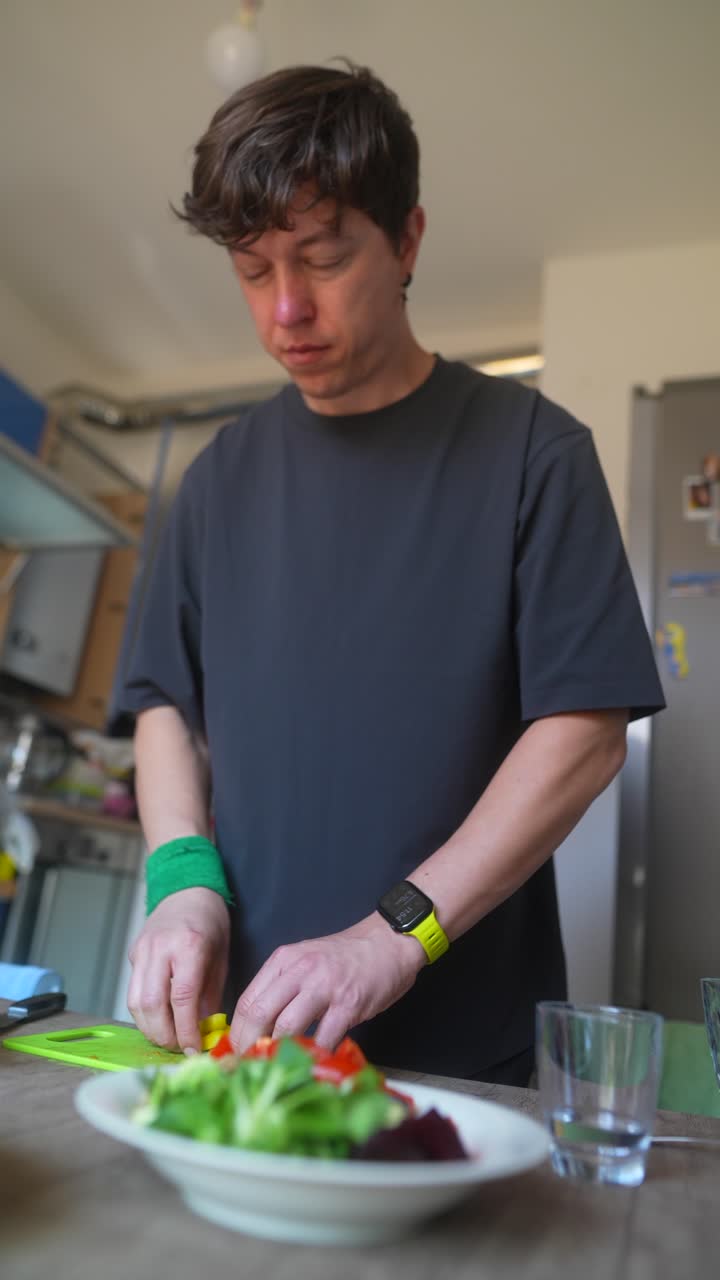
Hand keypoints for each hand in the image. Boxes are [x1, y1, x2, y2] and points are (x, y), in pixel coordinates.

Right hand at [127, 887, 229, 1051]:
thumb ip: (211, 996)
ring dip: (150, 1028)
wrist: (187, 891)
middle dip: (164, 1034)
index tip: (194, 1048)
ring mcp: (142, 950)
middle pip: (152, 1004)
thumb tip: (204, 1032)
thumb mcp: (221, 958)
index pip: (182, 998)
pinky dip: (144, 1013)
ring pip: (136, 1002)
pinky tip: (158, 1020)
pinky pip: (133, 991)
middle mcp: (160, 948)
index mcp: (188, 946)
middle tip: (179, 1048)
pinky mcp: (133, 954)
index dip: (186, 1030)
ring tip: (168, 1038)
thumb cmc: (210, 923)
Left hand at [229, 913, 425, 1053]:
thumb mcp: (305, 960)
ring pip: (286, 1027)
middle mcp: (299, 970)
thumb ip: (283, 987)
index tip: (236, 1054)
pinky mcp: (348, 1003)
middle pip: (259, 1015)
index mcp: (283, 960)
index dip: (237, 1034)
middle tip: (250, 1068)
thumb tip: (258, 1028)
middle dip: (249, 1048)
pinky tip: (314, 1063)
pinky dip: (316, 1055)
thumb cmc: (346, 956)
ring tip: (278, 1069)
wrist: (388, 941)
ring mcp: (324, 986)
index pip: (247, 1001)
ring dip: (279, 1053)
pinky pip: (324, 1037)